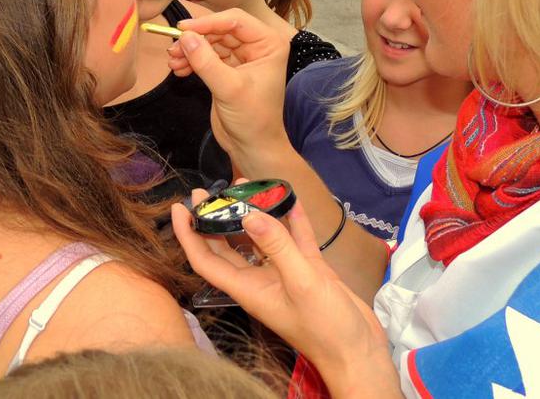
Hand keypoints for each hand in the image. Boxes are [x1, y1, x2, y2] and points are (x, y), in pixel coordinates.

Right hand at [166, 9, 290, 156]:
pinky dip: (192, 61)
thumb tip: (185, 37)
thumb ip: (206, 61)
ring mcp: (241, 58)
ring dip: (191, 50)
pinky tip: (179, 69)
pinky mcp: (227, 70)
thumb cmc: (253, 119)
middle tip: (174, 49)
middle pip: (221, 30)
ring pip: (211, 43)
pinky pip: (207, 57)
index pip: (236, 21)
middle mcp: (257, 47)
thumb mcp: (229, 88)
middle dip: (197, 38)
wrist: (252, 147)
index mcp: (269, 44)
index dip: (209, 22)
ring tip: (173, 61)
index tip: (183, 29)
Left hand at [173, 199, 400, 397]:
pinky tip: (291, 199)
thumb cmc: (326, 326)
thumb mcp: (302, 283)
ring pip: (261, 239)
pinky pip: (295, 240)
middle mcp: (261, 281)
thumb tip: (250, 214)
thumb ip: (277, 246)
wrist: (359, 352)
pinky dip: (292, 220)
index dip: (189, 235)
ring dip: (254, 214)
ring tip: (249, 185)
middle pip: (228, 247)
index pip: (206, 260)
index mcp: (249, 289)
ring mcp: (285, 275)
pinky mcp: (309, 271)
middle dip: (216, 219)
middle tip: (209, 190)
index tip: (180, 208)